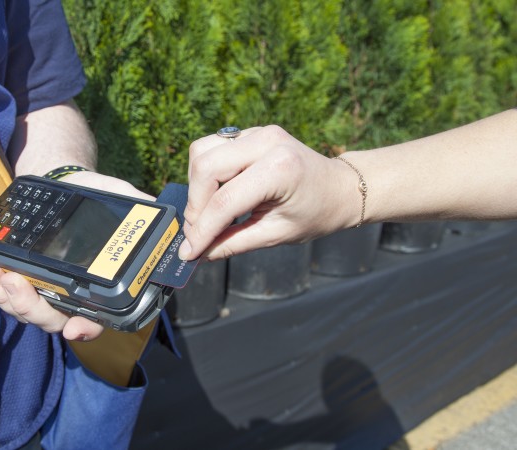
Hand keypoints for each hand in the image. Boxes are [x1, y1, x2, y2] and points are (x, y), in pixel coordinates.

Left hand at [0, 171, 153, 340]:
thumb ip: (138, 208)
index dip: (85, 328)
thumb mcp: (118, 195)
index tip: (73, 328)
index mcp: (96, 285)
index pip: (95, 318)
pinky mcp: (13, 277)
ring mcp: (38, 289)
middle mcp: (67, 295)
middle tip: (13, 281)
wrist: (63, 181)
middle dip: (28, 306)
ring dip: (2, 296)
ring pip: (20, 310)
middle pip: (49, 319)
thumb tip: (162, 215)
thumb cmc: (94, 193)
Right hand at [179, 125, 358, 260]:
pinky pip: (211, 147)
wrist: (342, 188)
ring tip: (208, 212)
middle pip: (205, 168)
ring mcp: (257, 132)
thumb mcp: (276, 235)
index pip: (224, 200)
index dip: (202, 229)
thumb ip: (232, 243)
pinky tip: (217, 193)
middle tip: (198, 232)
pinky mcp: (249, 132)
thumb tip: (197, 253)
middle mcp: (266, 142)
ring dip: (196, 186)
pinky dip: (205, 173)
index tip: (189, 251)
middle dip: (195, 205)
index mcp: (280, 168)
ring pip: (202, 152)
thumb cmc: (317, 213)